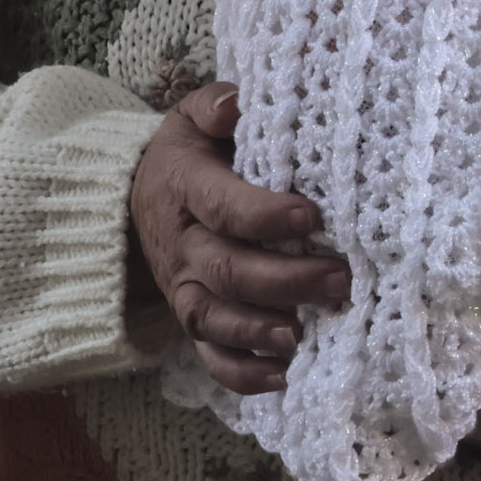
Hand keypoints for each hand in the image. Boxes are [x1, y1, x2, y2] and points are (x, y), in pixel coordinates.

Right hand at [126, 82, 349, 393]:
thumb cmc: (191, 154)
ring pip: (214, 318)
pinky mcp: (191, 319)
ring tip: (304, 332)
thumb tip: (234, 106)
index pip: (221, 207)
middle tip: (339, 278)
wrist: (141, 199)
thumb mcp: (193, 118)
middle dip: (283, 280)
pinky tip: (282, 374)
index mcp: (185, 189)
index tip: (310, 217)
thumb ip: (214, 106)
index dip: (263, 216)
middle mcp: (183, 245)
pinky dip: (241, 373)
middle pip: (226, 271)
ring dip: (260, 330)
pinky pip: (209, 355)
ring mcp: (184, 287)